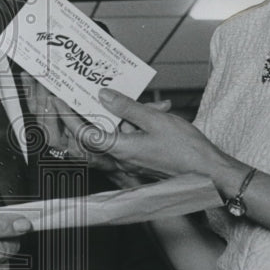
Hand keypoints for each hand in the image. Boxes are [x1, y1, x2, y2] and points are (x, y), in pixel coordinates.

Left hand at [64, 89, 224, 178]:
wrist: (210, 174)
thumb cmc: (187, 152)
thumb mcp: (156, 120)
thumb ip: (127, 107)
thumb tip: (104, 96)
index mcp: (121, 150)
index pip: (84, 134)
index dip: (69, 117)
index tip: (59, 102)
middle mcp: (121, 160)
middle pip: (89, 140)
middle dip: (77, 120)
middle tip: (71, 101)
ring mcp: (130, 163)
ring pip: (106, 141)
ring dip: (103, 122)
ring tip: (105, 103)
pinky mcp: (139, 162)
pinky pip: (121, 144)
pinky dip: (122, 128)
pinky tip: (136, 113)